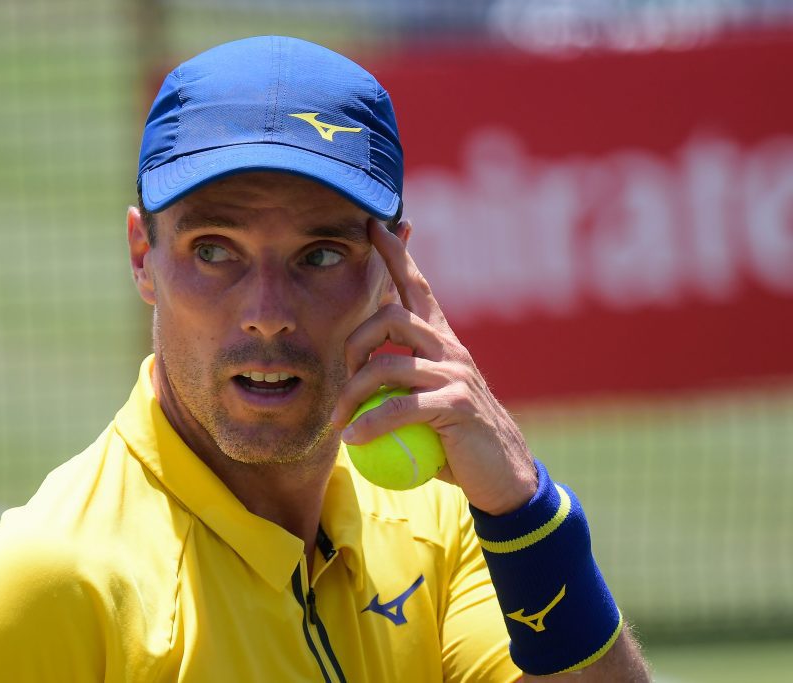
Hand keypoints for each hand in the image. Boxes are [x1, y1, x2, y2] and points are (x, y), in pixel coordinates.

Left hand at [331, 219, 537, 514]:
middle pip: (391, 317)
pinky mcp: (456, 404)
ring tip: (339, 422)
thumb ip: (398, 390)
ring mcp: (455, 373)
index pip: (416, 287)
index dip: (395, 254)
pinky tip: (354, 438)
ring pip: (388, 363)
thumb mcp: (425, 407)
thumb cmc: (456, 442)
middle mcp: (449, 349)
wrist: (503, 475)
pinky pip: (400, 406)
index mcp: (442, 342)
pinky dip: (370, 423)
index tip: (375, 224)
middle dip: (356, 342)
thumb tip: (352, 389)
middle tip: (345, 378)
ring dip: (354, 393)